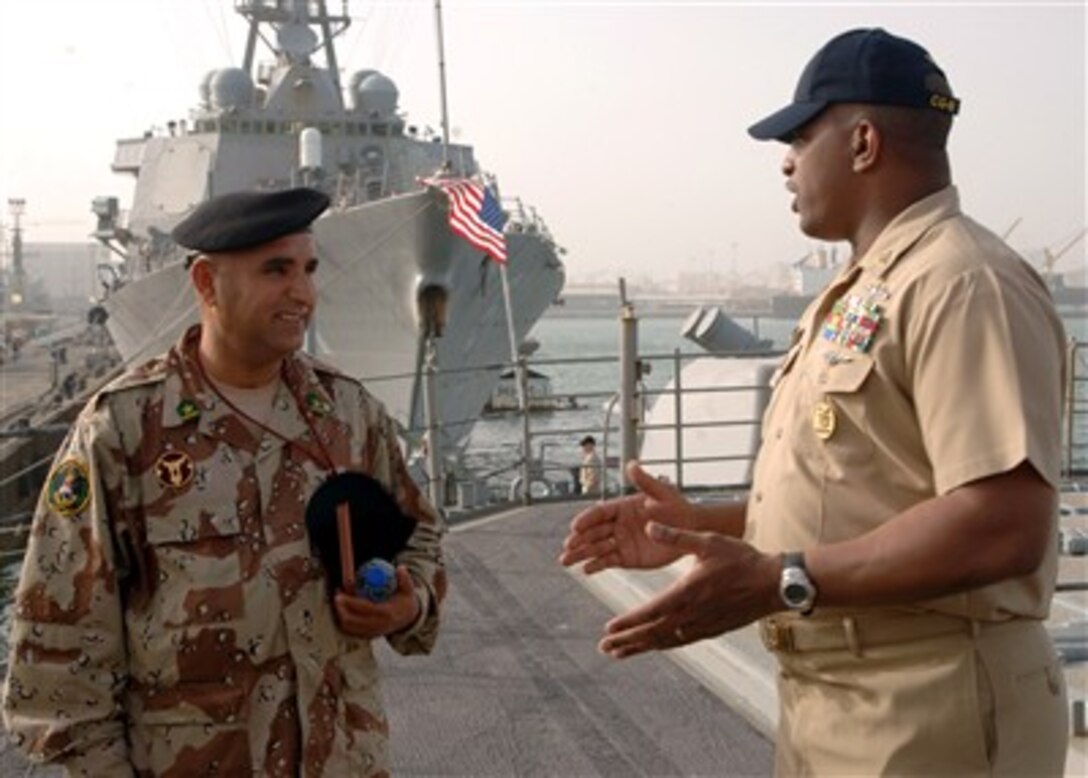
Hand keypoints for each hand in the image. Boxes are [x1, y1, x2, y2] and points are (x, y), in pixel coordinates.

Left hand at [333, 565, 419, 638]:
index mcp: (387, 613)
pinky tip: (343, 611)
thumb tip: (400, 568)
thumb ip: (404, 579)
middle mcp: (379, 625)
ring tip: (339, 602)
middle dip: (341, 609)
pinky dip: (345, 621)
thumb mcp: (408, 590)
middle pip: (353, 621)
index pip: (365, 609)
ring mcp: (373, 632)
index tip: (341, 594)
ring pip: (350, 627)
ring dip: (341, 614)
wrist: (408, 620)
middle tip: (337, 596)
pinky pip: (352, 631)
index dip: (351, 602)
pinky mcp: (369, 636)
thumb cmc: (405, 602)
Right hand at [558, 461, 693, 573]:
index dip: (586, 519)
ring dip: (580, 554)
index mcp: (621, 507)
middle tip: (567, 546)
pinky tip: (586, 570)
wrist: (691, 530)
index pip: (599, 513)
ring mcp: (620, 542)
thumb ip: (645, 481)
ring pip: (596, 548)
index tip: (575, 526)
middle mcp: (616, 525)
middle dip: (578, 539)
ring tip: (565, 561)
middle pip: (592, 532)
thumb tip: (631, 464)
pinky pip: (608, 561)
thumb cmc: (677, 507)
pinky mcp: (626, 558)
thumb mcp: (662, 493)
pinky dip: (596, 565)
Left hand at [599, 522, 779, 657]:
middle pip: (653, 633)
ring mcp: (702, 625)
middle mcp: (692, 614)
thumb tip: (649, 525)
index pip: (651, 611)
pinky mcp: (712, 629)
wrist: (773, 583)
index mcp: (688, 592)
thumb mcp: (708, 541)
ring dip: (641, 647)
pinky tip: (653, 646)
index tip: (608, 629)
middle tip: (604, 648)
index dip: (628, 622)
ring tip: (619, 653)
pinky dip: (663, 645)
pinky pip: (681, 641)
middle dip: (627, 641)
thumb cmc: (742, 560)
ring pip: (666, 641)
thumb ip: (676, 535)